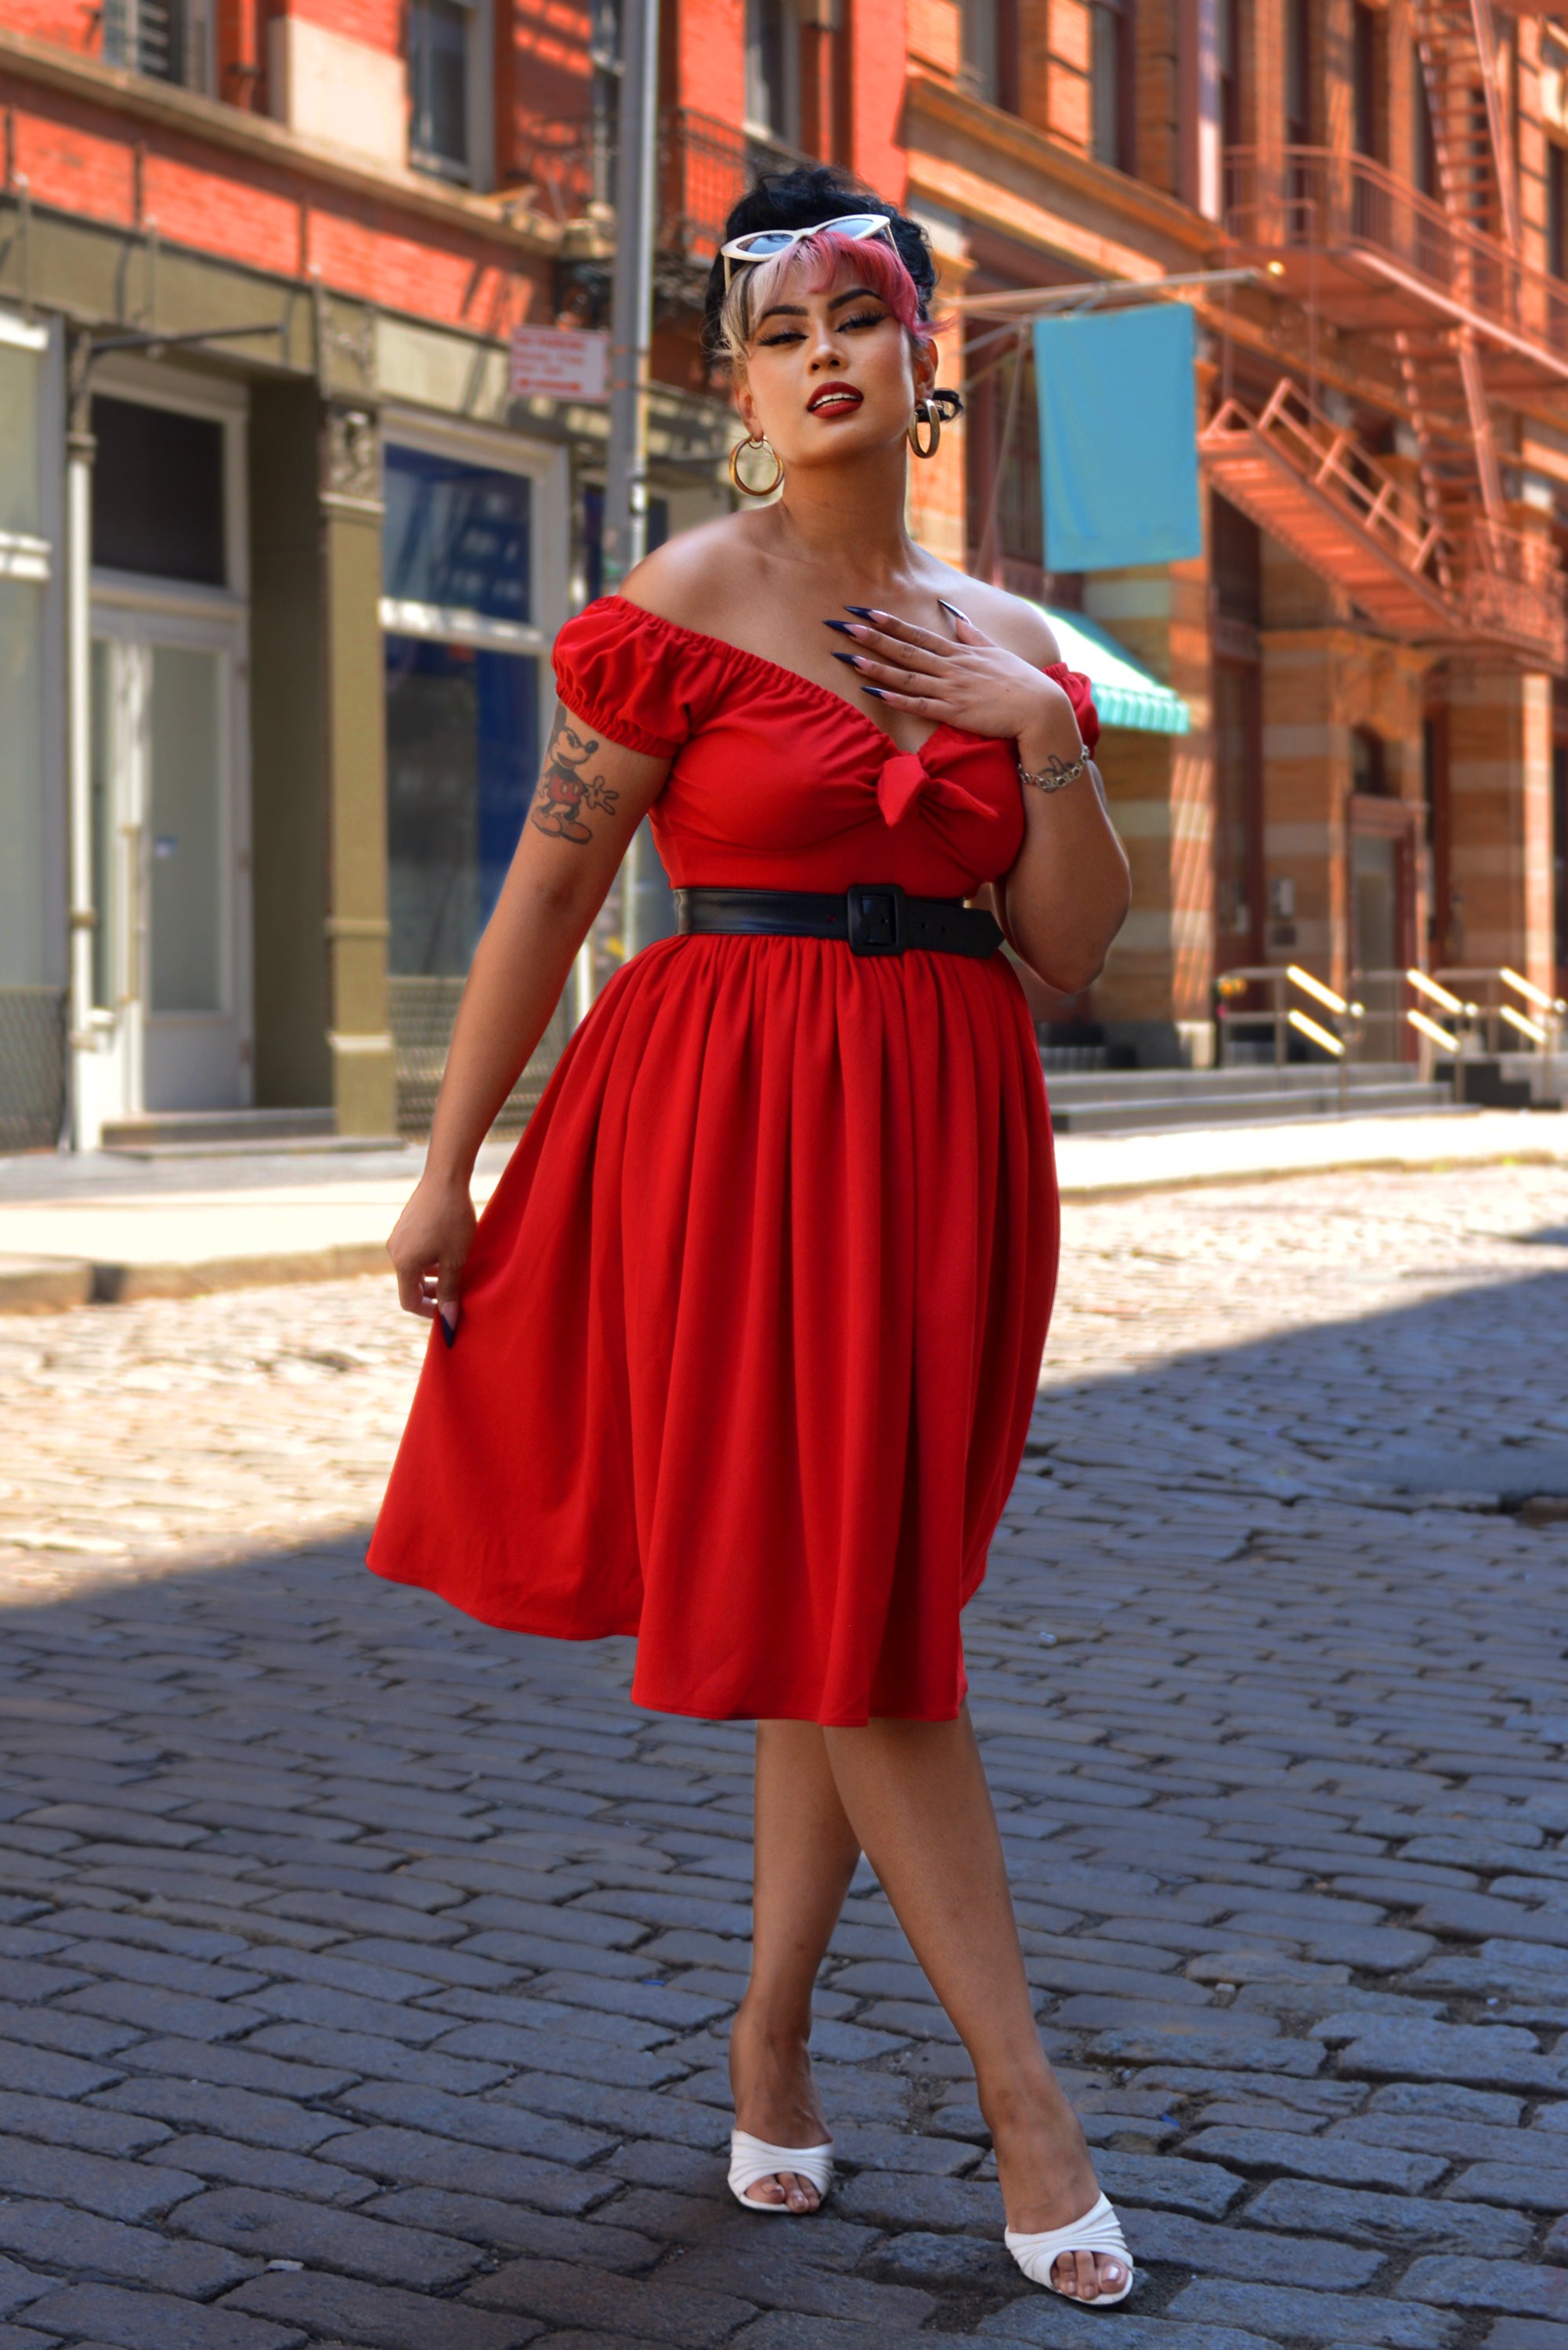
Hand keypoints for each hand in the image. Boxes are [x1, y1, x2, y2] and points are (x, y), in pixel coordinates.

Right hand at [387, 1172, 475, 1332]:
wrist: (445, 1177)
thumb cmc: (453, 1219)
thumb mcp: (455, 1259)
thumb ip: (450, 1291)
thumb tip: (448, 1322)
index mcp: (404, 1263)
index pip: (409, 1301)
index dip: (429, 1312)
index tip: (449, 1312)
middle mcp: (395, 1251)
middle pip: (410, 1285)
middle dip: (432, 1294)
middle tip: (456, 1293)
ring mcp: (398, 1237)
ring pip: (413, 1268)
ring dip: (432, 1276)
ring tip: (456, 1271)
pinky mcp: (404, 1226)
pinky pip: (413, 1252)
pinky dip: (429, 1260)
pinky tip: (448, 1251)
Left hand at [828, 604, 1080, 745]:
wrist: (1040, 708)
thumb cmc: (1021, 681)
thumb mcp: (996, 651)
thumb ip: (971, 633)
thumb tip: (953, 614)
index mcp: (959, 653)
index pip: (918, 633)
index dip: (890, 622)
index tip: (866, 610)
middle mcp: (951, 667)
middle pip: (905, 650)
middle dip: (873, 637)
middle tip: (844, 625)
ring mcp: (951, 690)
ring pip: (907, 676)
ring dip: (877, 667)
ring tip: (849, 657)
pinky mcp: (954, 713)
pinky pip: (920, 706)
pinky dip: (897, 699)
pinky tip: (875, 694)